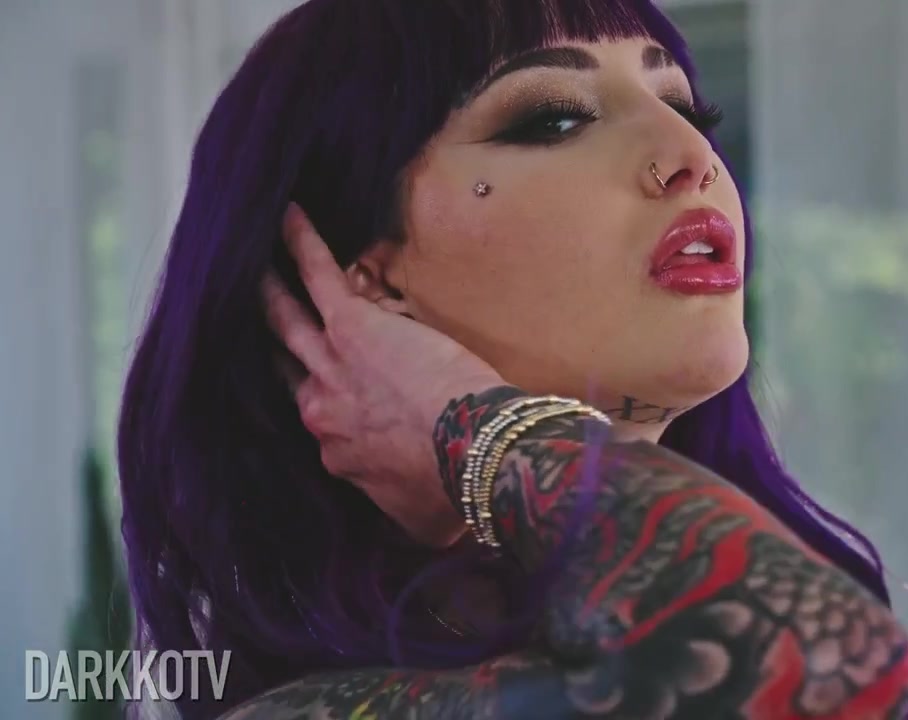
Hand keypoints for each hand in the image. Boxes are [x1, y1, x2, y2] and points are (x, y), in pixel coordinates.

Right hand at [262, 204, 504, 545]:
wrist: (472, 454)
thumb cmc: (456, 489)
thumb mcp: (426, 522)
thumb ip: (409, 517)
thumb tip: (424, 530)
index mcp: (338, 452)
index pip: (318, 418)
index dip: (321, 398)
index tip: (322, 387)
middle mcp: (320, 409)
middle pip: (285, 366)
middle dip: (269, 339)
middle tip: (247, 313)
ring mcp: (330, 365)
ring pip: (286, 319)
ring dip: (268, 287)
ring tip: (251, 260)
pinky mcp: (353, 325)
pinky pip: (318, 275)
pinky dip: (301, 243)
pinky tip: (290, 213)